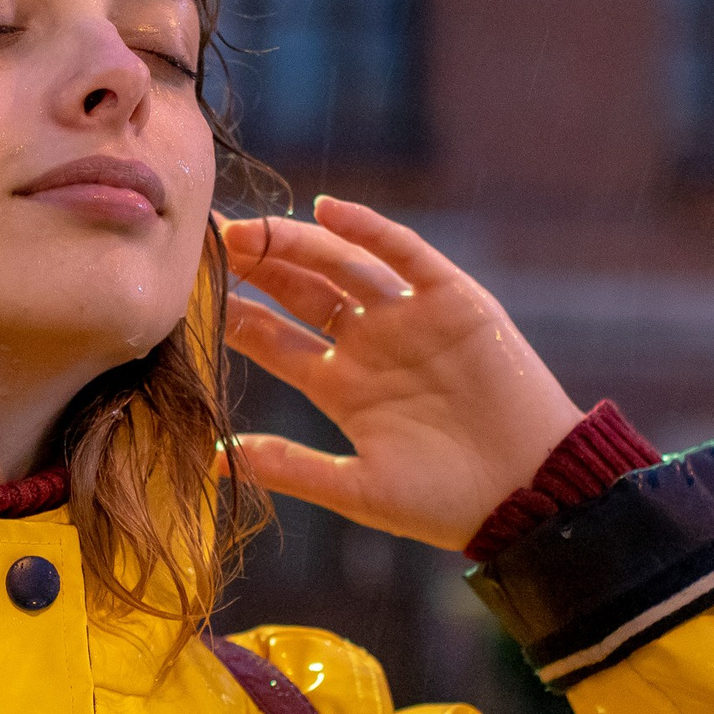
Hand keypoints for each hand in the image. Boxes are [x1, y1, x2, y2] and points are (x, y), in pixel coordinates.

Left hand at [219, 197, 584, 551]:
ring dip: (296, 244)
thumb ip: (290, 468)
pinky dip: (369, 229)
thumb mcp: (357, 490)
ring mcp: (409, 320)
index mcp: (341, 387)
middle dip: (253, 266)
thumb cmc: (445, 503)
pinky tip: (328, 211)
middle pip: (298, 292)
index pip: (272, 339)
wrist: (530, 495)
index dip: (232, 314)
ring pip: (342, 267)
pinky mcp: (454, 301)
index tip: (184, 293)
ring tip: (249, 227)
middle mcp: (369, 345)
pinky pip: (406, 255)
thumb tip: (213, 461)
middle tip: (204, 242)